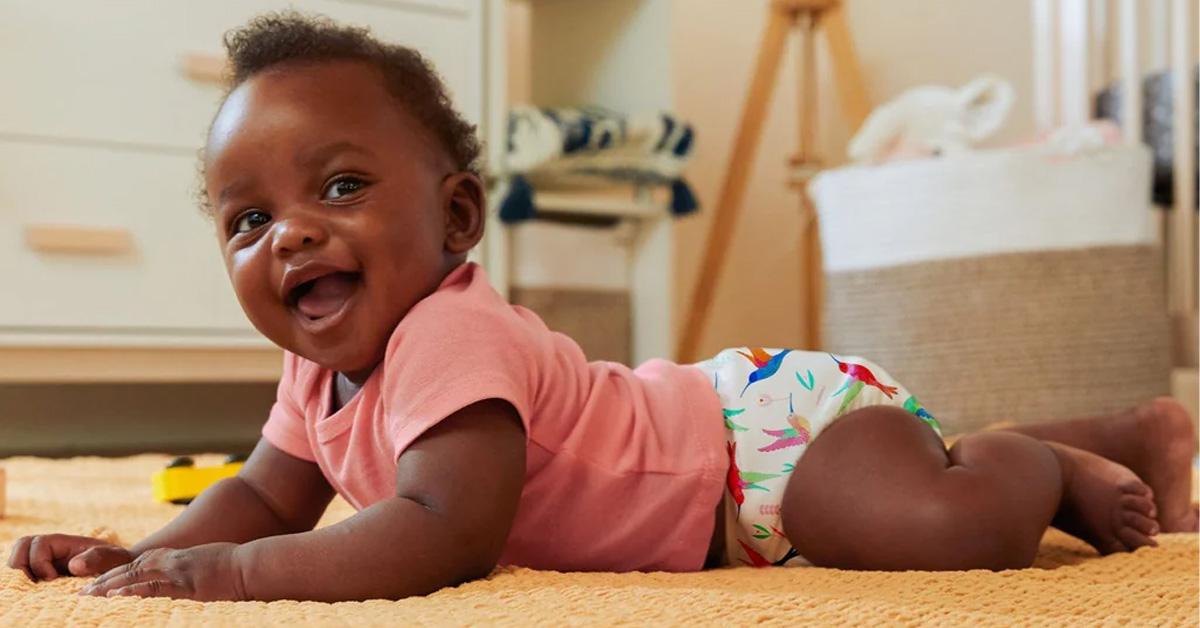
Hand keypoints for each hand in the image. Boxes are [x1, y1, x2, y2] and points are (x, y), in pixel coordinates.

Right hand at [7, 534, 133, 580]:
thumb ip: (98, 558)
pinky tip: (37, 592)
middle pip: (20, 547)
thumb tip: (73, 565)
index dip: (39, 561)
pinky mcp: (43, 574)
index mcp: (64, 542)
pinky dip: (24, 583)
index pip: (37, 543)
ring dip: (20, 575)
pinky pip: (24, 574)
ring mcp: (44, 561)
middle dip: (21, 566)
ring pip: (17, 560)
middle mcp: (50, 549)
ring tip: (35, 588)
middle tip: (36, 584)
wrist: (119, 570)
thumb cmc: (115, 561)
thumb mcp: (113, 558)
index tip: (53, 578)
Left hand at [81, 543, 247, 600]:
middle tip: (81, 592)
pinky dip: (133, 591)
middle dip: (103, 581)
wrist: (251, 564)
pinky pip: (154, 589)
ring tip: (88, 596)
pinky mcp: (185, 585)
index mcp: (173, 557)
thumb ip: (184, 569)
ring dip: (109, 587)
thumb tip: (178, 580)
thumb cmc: (232, 565)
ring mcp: (177, 572)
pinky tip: (117, 596)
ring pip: (135, 577)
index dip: (112, 574)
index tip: (95, 584)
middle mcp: (170, 561)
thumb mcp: (203, 562)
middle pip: (129, 570)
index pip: (135, 564)